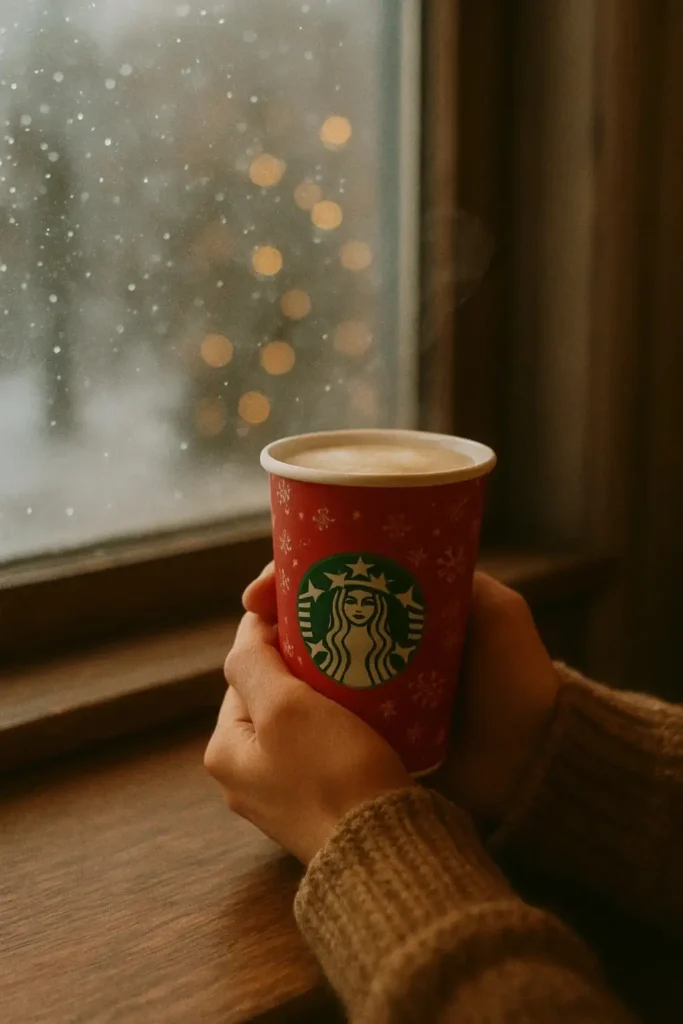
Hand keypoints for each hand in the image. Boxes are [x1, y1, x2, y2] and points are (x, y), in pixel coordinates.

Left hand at [204, 609, 412, 863]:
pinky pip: (320, 745)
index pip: (243, 669)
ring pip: (298, 718)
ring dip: (323, 690)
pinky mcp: (319, 804)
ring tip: (357, 667)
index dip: (274, 634)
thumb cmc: (332, 775)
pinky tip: (367, 709)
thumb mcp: (283, 707)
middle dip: (300, 664)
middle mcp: (244, 775)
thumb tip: (247, 632)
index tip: (311, 611)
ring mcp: (281, 793)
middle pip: (269, 693)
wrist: (386, 851)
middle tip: (340, 639)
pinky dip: (339, 720)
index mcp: (224, 750)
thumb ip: (253, 663)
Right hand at [242, 566, 558, 827]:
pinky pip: (320, 717)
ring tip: (254, 658)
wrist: (535, 763)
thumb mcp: (496, 613)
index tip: (261, 591)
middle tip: (254, 618)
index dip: (291, 577)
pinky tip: (273, 703)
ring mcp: (369, 694)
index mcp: (404, 614)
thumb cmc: (521, 682)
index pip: (336, 582)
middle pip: (310, 621)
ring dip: (275, 661)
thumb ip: (461, 578)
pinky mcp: (368, 737)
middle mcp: (379, 648)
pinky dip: (295, 707)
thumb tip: (397, 550)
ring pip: (305, 668)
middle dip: (273, 617)